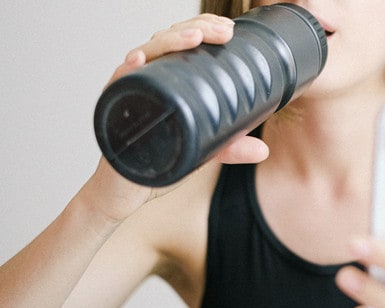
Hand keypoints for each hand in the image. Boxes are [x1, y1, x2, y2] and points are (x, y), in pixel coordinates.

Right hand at [85, 14, 268, 221]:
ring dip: (167, 42)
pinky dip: (126, 71)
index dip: (203, 30)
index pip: (182, 45)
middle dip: (194, 29)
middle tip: (222, 31)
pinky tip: (139, 61)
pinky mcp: (112, 110)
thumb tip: (262, 149)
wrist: (123, 193)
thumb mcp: (199, 153)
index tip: (228, 31)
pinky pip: (117, 85)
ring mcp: (128, 93)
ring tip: (194, 38)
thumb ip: (228, 148)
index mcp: (165, 83)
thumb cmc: (155, 165)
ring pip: (144, 54)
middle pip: (165, 42)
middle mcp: (146, 81)